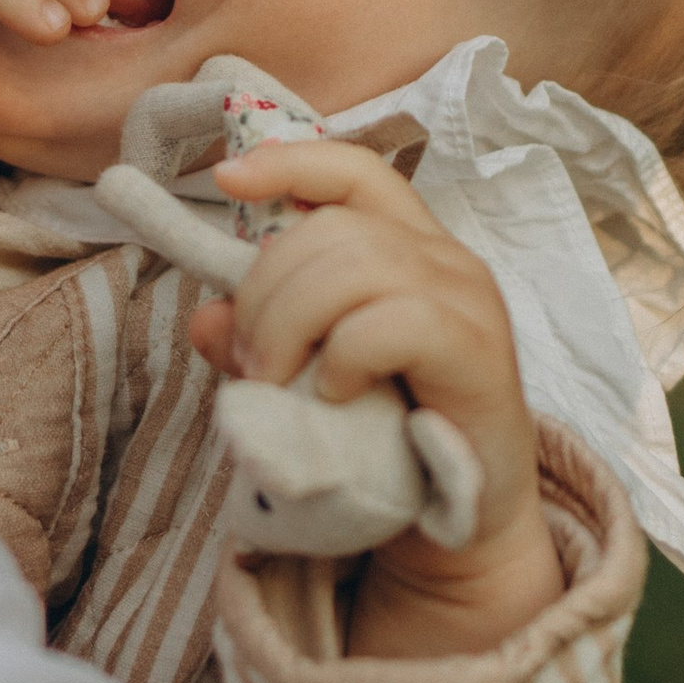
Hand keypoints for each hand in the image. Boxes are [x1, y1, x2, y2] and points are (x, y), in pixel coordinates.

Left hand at [186, 141, 565, 659]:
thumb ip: (258, 342)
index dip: (289, 161)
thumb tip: (205, 316)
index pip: (354, 171)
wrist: (463, 521)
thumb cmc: (390, 438)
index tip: (223, 178)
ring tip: (282, 382)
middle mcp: (444, 259)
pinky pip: (391, 323)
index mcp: (407, 247)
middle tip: (251, 363)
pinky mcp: (478, 352)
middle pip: (330, 226)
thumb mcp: (306, 381)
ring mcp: (467, 300)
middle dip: (265, 289)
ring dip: (291, 324)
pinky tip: (334, 396)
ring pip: (355, 265)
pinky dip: (344, 358)